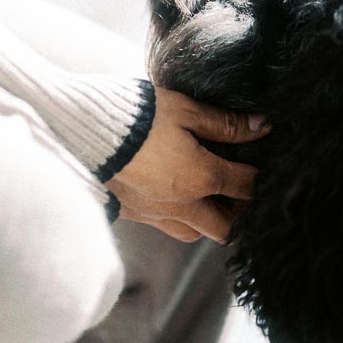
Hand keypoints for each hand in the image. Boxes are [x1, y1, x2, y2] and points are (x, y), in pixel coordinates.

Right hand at [108, 88, 269, 242]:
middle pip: (226, 228)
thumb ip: (224, 123)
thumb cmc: (137, 115)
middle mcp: (182, 205)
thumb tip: (261, 126)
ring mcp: (155, 213)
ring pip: (196, 233)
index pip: (245, 186)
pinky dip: (178, 217)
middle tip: (240, 194)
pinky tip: (175, 197)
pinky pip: (165, 226)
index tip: (261, 165)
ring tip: (210, 198)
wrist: (82, 130)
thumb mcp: (184, 110)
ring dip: (209, 220)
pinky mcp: (132, 213)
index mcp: (201, 178)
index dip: (259, 176)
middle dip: (239, 214)